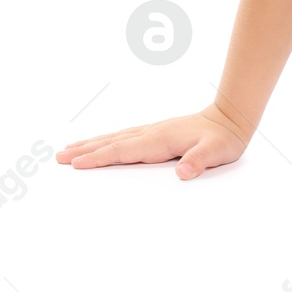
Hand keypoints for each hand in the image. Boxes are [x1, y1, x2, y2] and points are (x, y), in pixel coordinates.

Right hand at [56, 103, 253, 179]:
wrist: (231, 118)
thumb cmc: (223, 138)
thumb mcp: (215, 151)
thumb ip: (199, 161)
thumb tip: (183, 172)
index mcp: (159, 139)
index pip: (123, 150)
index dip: (99, 158)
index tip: (76, 164)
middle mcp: (152, 133)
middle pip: (112, 143)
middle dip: (85, 151)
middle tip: (59, 157)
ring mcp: (153, 131)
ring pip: (116, 138)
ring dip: (92, 144)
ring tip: (69, 149)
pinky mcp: (157, 133)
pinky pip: (125, 137)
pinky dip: (108, 140)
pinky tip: (102, 143)